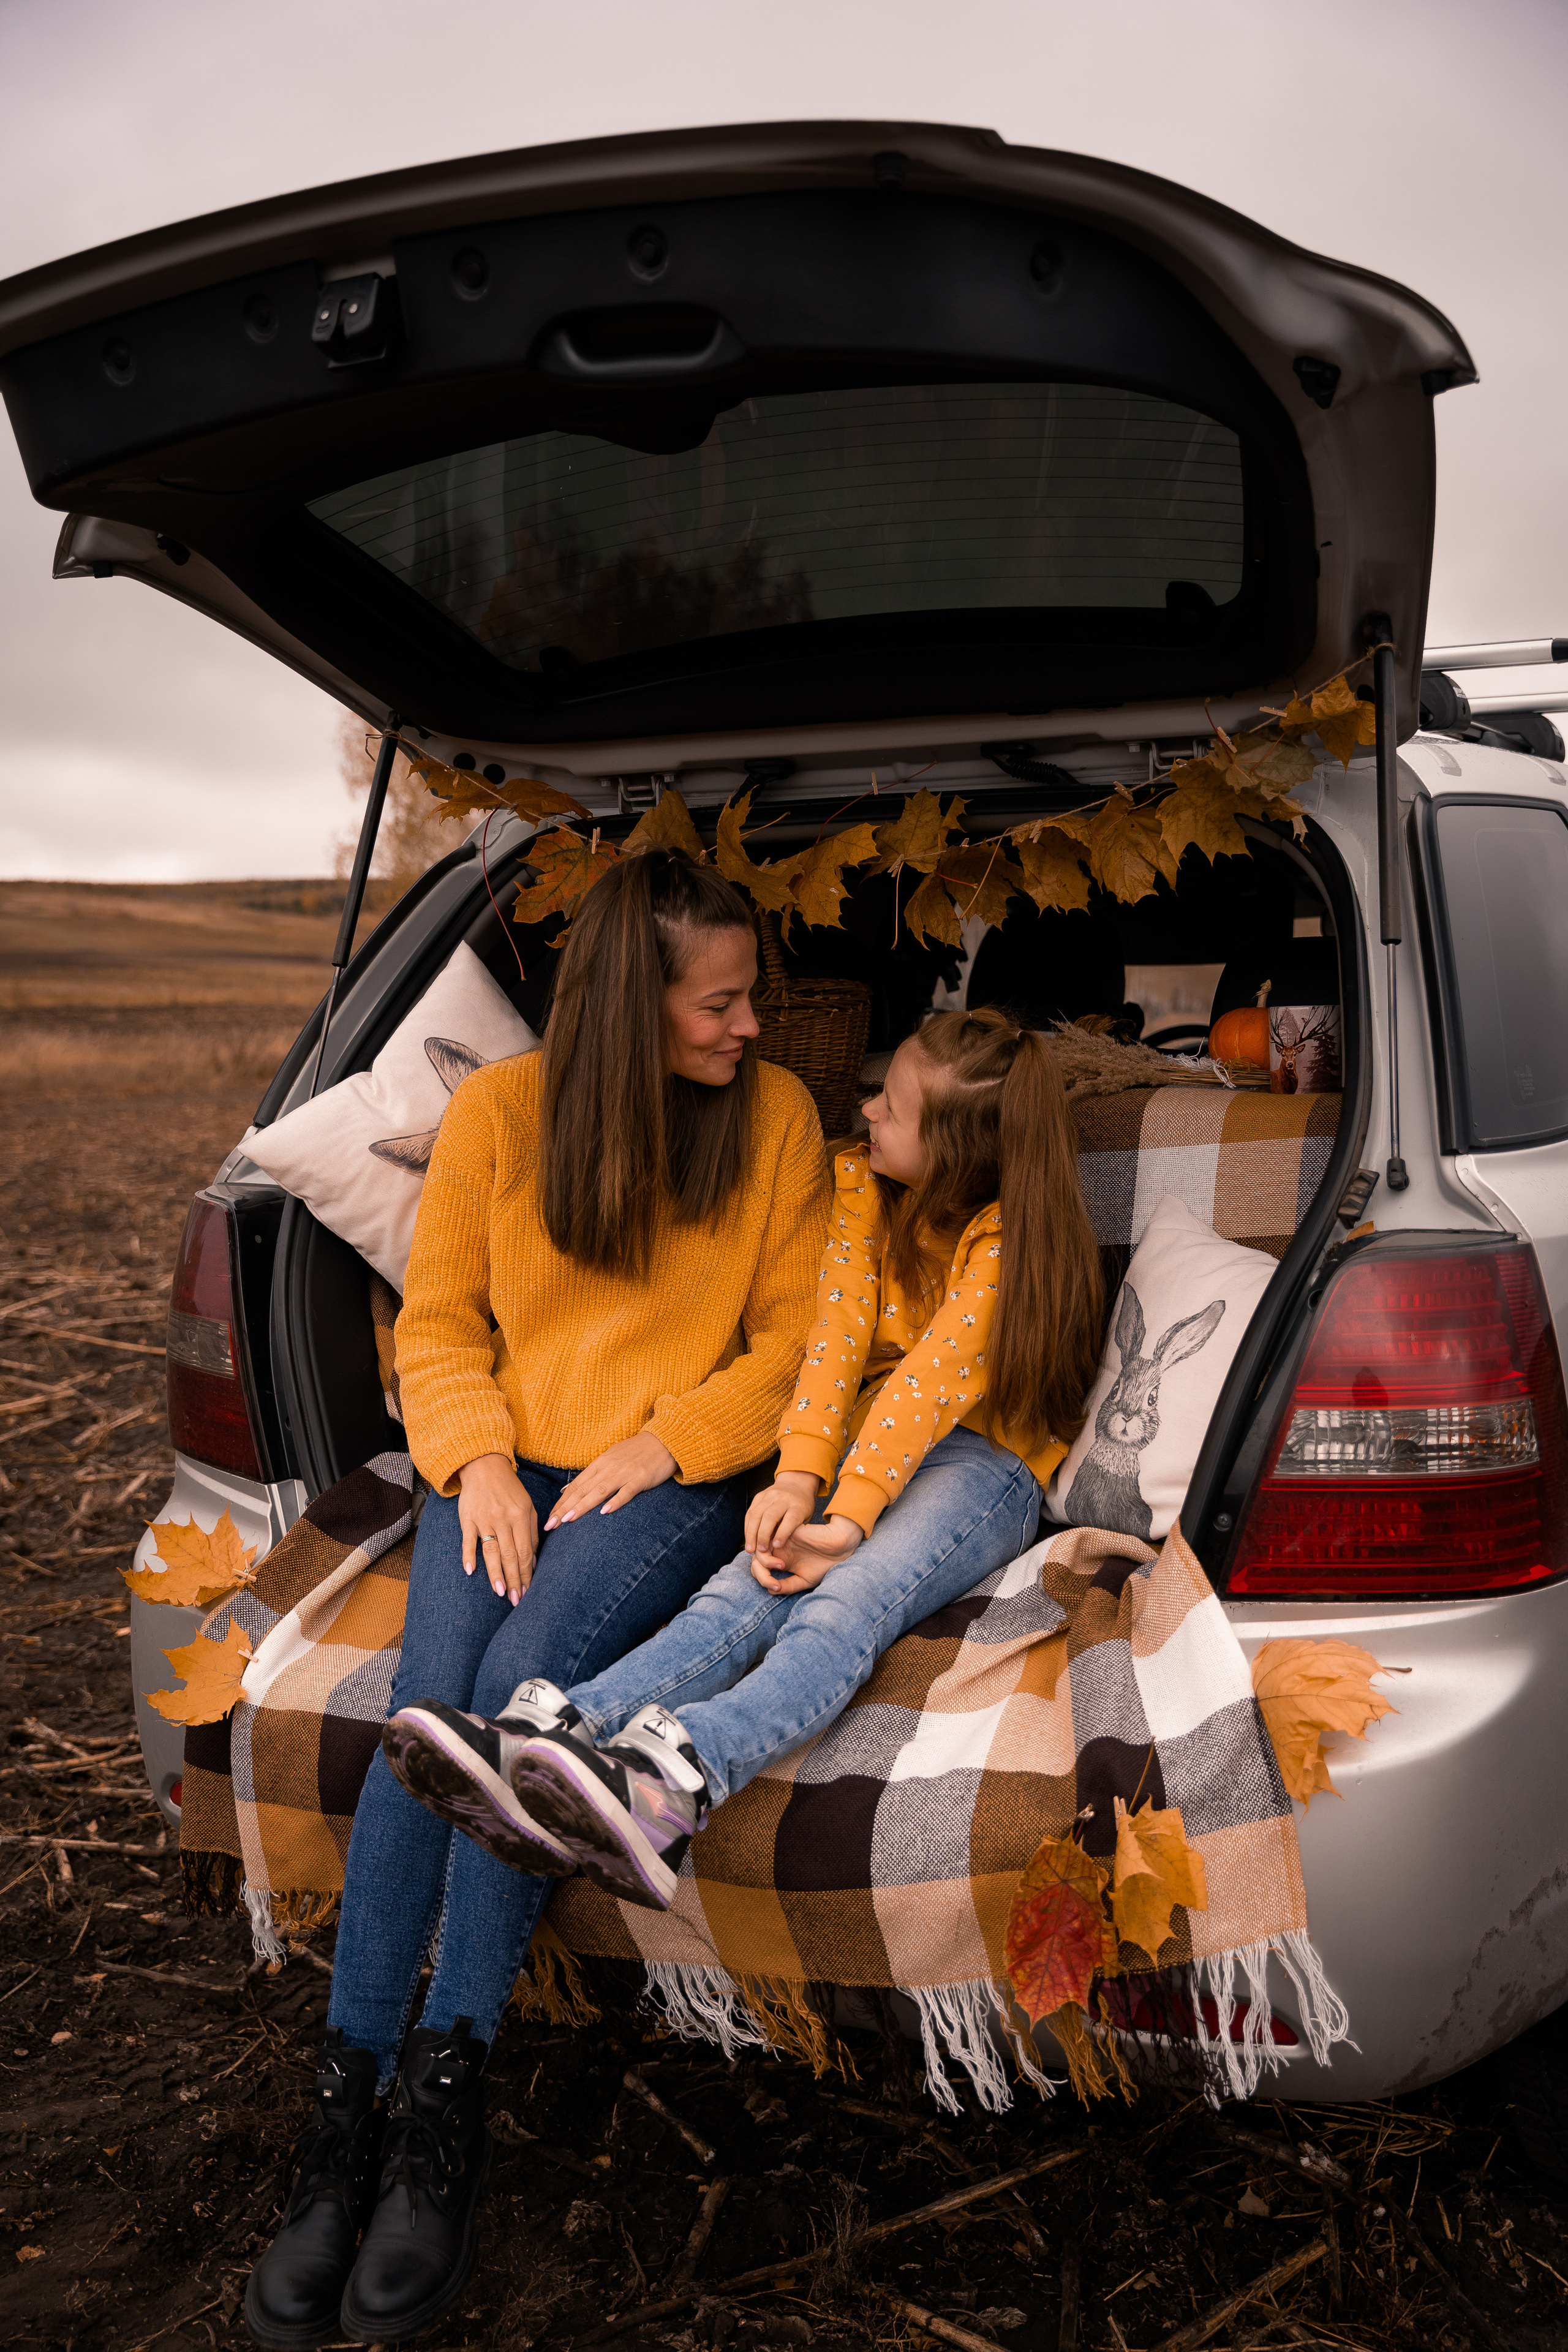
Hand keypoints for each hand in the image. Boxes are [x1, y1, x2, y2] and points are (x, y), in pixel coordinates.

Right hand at [457, 1454, 539, 1603]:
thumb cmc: (509, 1489)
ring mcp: (484, 1519)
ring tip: (501, 1593)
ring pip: (491, 1551)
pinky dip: (468, 1555)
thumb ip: (531, 1532)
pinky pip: (468, 1540)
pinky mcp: (467, 1518)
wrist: (483, 1466)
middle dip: (515, 1580)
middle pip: (510, 1555)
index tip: (529, 1591)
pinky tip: (470, 1571)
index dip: (527, 1573)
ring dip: (496, 1574)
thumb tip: (534, 1561)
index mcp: (521, 1516)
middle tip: (518, 1601)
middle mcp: (503, 1519)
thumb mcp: (528, 1505)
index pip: (525, 1551)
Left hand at [546, 1429, 677, 1526]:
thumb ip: (589, 1475)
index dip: (561, 1503)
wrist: (663, 1441)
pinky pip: (626, 1491)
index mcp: (599, 1464)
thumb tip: (566, 1490)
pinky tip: (605, 1512)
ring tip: (568, 1519)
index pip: (575, 1486)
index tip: (550, 1519)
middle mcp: (608, 1468)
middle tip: (551, 1525)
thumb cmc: (635, 1452)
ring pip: (599, 1491)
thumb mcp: (609, 1459)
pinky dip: (615, 1501)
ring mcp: (624, 1473)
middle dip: (565, 1509)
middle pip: (582, 1490)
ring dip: (583, 1506)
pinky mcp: (641, 1478)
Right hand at [744, 1472, 819, 1566]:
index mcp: (798, 1505)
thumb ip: (795, 1531)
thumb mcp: (806, 1518)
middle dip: (763, 1535)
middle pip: (770, 1516)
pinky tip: (748, 1539)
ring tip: (750, 1549)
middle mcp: (783, 1498)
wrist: (795, 1484)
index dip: (783, 1533)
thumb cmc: (802, 1507)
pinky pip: (750, 1512)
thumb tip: (779, 1549)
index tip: (776, 1546)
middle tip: (760, 1551)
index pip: (790, 1519)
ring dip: (751, 1533)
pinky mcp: (759, 1496)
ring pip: (756, 1514)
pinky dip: (748, 1527)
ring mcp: (769, 1495)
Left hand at [751, 1514, 862, 1595]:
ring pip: (758, 1552)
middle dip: (760, 1575)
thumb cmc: (824, 1564)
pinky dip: (768, 1554)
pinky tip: (782, 1563)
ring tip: (781, 1568)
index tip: (777, 1588)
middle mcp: (778, 1552)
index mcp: (781, 1562)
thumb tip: (769, 1590)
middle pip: (756, 1562)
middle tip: (774, 1584)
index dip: (763, 1580)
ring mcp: (779, 1541)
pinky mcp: (783, 1532)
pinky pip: (766, 1541)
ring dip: (764, 1564)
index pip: (761, 1570)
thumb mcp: (804, 1581)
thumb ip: (788, 1586)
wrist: (839, 1548)